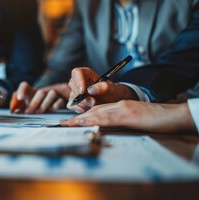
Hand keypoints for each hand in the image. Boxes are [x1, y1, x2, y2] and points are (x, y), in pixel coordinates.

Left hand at [10, 81, 69, 113]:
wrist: (55, 101)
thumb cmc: (36, 105)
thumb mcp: (26, 106)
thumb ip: (19, 107)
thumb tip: (14, 111)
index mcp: (31, 91)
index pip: (25, 85)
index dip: (21, 90)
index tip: (19, 98)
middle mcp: (42, 91)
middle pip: (40, 92)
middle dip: (34, 103)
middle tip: (28, 112)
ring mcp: (53, 94)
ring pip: (52, 94)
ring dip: (45, 104)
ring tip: (39, 112)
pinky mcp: (61, 99)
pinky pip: (60, 100)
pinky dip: (56, 105)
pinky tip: (51, 110)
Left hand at [60, 100, 194, 132]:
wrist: (172, 114)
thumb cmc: (155, 119)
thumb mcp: (135, 120)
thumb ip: (121, 122)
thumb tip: (107, 128)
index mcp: (119, 107)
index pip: (98, 111)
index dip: (83, 116)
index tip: (70, 123)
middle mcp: (119, 106)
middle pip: (94, 111)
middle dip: (77, 118)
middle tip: (62, 123)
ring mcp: (123, 109)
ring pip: (98, 112)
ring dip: (82, 118)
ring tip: (68, 124)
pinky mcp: (129, 114)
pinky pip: (109, 117)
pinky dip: (96, 120)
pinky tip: (88, 123)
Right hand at [67, 67, 137, 112]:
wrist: (113, 103)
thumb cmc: (113, 93)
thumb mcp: (113, 89)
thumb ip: (105, 87)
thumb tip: (91, 89)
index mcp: (87, 74)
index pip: (77, 72)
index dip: (78, 81)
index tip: (83, 91)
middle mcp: (79, 81)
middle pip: (73, 85)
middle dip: (82, 96)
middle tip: (93, 102)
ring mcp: (76, 92)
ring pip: (72, 97)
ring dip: (83, 104)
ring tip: (95, 105)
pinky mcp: (75, 101)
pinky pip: (72, 105)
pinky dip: (80, 109)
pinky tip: (88, 109)